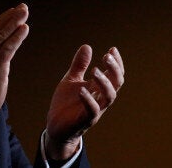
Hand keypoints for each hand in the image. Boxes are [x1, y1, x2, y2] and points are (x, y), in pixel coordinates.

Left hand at [45, 45, 124, 159]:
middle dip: (114, 69)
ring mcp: (95, 110)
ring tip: (95, 70)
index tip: (113, 49)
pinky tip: (82, 89)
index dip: (116, 62)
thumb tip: (87, 46)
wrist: (55, 126)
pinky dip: (89, 99)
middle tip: (106, 56)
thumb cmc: (66, 104)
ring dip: (104, 83)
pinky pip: (92, 111)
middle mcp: (100, 98)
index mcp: (98, 88)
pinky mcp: (84, 120)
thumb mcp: (71, 80)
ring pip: (109, 97)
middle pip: (116, 83)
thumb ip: (79, 65)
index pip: (114, 74)